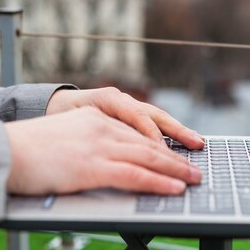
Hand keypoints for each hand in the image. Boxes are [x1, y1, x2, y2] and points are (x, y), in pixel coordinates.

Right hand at [4, 107, 201, 194]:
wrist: (2, 151)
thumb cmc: (26, 149)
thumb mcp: (63, 135)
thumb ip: (86, 141)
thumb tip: (101, 157)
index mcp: (94, 116)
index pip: (136, 130)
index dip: (160, 142)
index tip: (177, 152)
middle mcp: (101, 126)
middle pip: (148, 142)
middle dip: (175, 156)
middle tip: (195, 167)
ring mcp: (98, 146)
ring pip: (148, 157)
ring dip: (175, 170)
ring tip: (193, 179)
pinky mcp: (93, 166)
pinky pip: (135, 175)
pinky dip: (158, 183)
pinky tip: (173, 188)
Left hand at [46, 87, 204, 149]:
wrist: (52, 107)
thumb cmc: (59, 119)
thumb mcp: (69, 124)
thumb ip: (90, 131)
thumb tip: (109, 146)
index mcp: (107, 98)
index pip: (135, 114)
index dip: (150, 133)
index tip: (160, 150)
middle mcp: (121, 100)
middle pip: (154, 114)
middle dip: (177, 130)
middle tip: (196, 144)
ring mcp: (128, 106)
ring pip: (157, 118)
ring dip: (178, 132)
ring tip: (197, 143)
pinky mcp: (129, 115)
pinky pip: (152, 124)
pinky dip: (168, 134)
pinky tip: (182, 145)